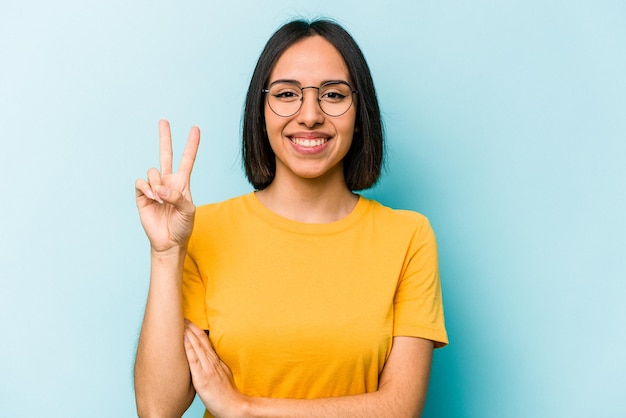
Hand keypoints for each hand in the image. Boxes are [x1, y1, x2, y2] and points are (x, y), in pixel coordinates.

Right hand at [135, 120, 199, 252]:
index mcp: (182, 183)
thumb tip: (161, 189)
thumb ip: (177, 197)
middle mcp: (167, 181)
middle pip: (166, 154)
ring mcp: (154, 187)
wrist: (169, 241)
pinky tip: (153, 197)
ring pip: (152, 172)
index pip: (187, 159)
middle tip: (164, 121)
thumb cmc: (183, 226)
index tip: (196, 129)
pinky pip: (141, 182)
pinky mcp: (142, 195)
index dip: (192, 144)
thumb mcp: (188, 211)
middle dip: (165, 137)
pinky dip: (147, 188)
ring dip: (156, 183)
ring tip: (160, 198)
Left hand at [184, 320, 246, 417]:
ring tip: (179, 322)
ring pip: (196, 347)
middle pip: (200, 340)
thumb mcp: (223, 373)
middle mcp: (211, 362)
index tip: (188, 320)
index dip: (196, 329)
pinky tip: (182, 339)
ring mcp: (207, 369)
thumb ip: (215, 364)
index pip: (205, 340)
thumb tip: (209, 356)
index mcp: (215, 360)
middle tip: (181, 316)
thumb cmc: (227, 393)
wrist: (233, 406)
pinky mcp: (202, 378)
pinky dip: (188, 348)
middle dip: (190, 327)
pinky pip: (193, 361)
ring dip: (188, 334)